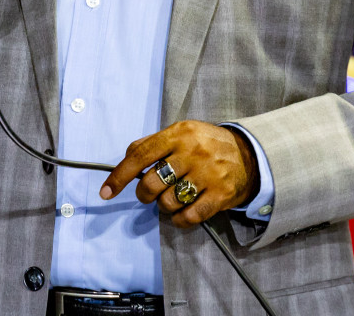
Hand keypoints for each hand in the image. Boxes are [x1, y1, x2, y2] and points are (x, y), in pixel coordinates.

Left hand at [98, 120, 259, 228]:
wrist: (248, 154)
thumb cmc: (206, 144)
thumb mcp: (181, 133)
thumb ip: (153, 142)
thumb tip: (127, 157)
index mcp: (178, 134)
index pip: (140, 155)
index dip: (119, 176)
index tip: (105, 191)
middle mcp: (192, 152)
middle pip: (151, 183)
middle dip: (145, 194)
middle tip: (151, 193)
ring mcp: (207, 174)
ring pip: (168, 202)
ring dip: (164, 206)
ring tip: (174, 197)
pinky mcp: (220, 195)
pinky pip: (189, 217)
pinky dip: (179, 220)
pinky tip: (182, 213)